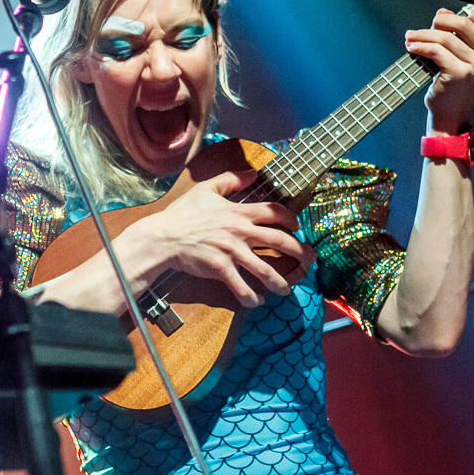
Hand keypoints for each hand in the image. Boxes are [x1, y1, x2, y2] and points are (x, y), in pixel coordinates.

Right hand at [140, 170, 315, 307]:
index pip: (274, 212)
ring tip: (286, 289)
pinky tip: (256, 301)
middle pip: (279, 241)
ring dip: (280, 282)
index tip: (298, 228)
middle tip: (309, 261)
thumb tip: (253, 173)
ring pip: (265, 269)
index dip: (292, 219)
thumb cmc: (183, 213)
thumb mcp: (206, 188)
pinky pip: (242, 286)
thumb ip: (231, 179)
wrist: (163, 236)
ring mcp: (231, 251)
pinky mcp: (220, 269)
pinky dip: (251, 297)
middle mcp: (240, 231)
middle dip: (300, 252)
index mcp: (239, 212)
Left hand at [405, 7, 473, 133]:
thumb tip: (442, 12)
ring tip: (409, 38)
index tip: (450, 19)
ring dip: (422, 35)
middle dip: (439, 22)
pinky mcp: (459, 73)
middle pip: (464, 23)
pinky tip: (412, 48)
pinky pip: (436, 51)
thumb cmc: (454, 86)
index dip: (473, 12)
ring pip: (445, 38)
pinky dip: (420, 46)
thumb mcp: (460, 58)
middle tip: (423, 29)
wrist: (451, 114)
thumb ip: (454, 35)